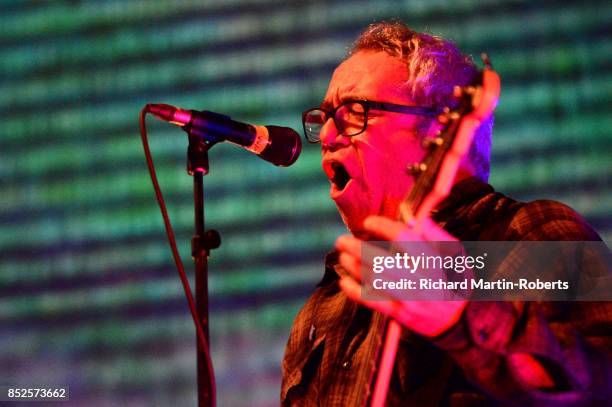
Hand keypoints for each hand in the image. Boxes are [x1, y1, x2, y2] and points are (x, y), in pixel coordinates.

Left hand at [335, 215, 466, 337]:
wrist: (459, 321)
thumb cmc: (454, 280)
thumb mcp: (455, 254)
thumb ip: (435, 234)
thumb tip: (413, 216)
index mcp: (434, 262)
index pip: (405, 238)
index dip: (383, 227)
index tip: (368, 221)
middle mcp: (422, 281)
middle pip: (383, 261)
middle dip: (358, 248)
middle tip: (342, 240)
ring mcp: (409, 300)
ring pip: (374, 280)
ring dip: (353, 266)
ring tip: (342, 254)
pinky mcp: (400, 315)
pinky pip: (372, 301)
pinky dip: (354, 290)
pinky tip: (344, 280)